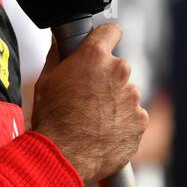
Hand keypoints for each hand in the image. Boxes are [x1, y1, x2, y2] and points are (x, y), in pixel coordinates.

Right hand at [30, 22, 147, 184]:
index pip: (111, 31)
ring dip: (115, 102)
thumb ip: (58, 56)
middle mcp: (118, 71)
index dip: (106, 37)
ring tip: (93, 120)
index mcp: (94, 56)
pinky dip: (122, 123)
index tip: (104, 44)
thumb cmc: (52, 118)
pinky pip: (133, 116)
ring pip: (126, 93)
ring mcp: (132, 96)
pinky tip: (104, 132)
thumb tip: (60, 43)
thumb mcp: (46, 80)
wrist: (64, 155)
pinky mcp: (140, 120)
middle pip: (117, 67)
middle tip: (88, 96)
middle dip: (106, 78)